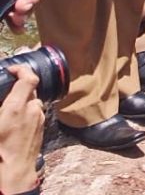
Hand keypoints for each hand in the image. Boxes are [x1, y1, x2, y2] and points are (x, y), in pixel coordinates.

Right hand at [0, 65, 44, 194]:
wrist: (13, 174)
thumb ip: (3, 105)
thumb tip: (5, 100)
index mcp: (16, 108)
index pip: (29, 78)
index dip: (22, 69)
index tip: (13, 69)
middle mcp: (32, 110)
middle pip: (31, 88)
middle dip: (19, 86)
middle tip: (6, 89)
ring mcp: (39, 119)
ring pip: (33, 101)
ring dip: (22, 101)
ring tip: (8, 108)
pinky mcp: (41, 128)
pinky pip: (35, 113)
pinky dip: (26, 112)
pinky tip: (14, 121)